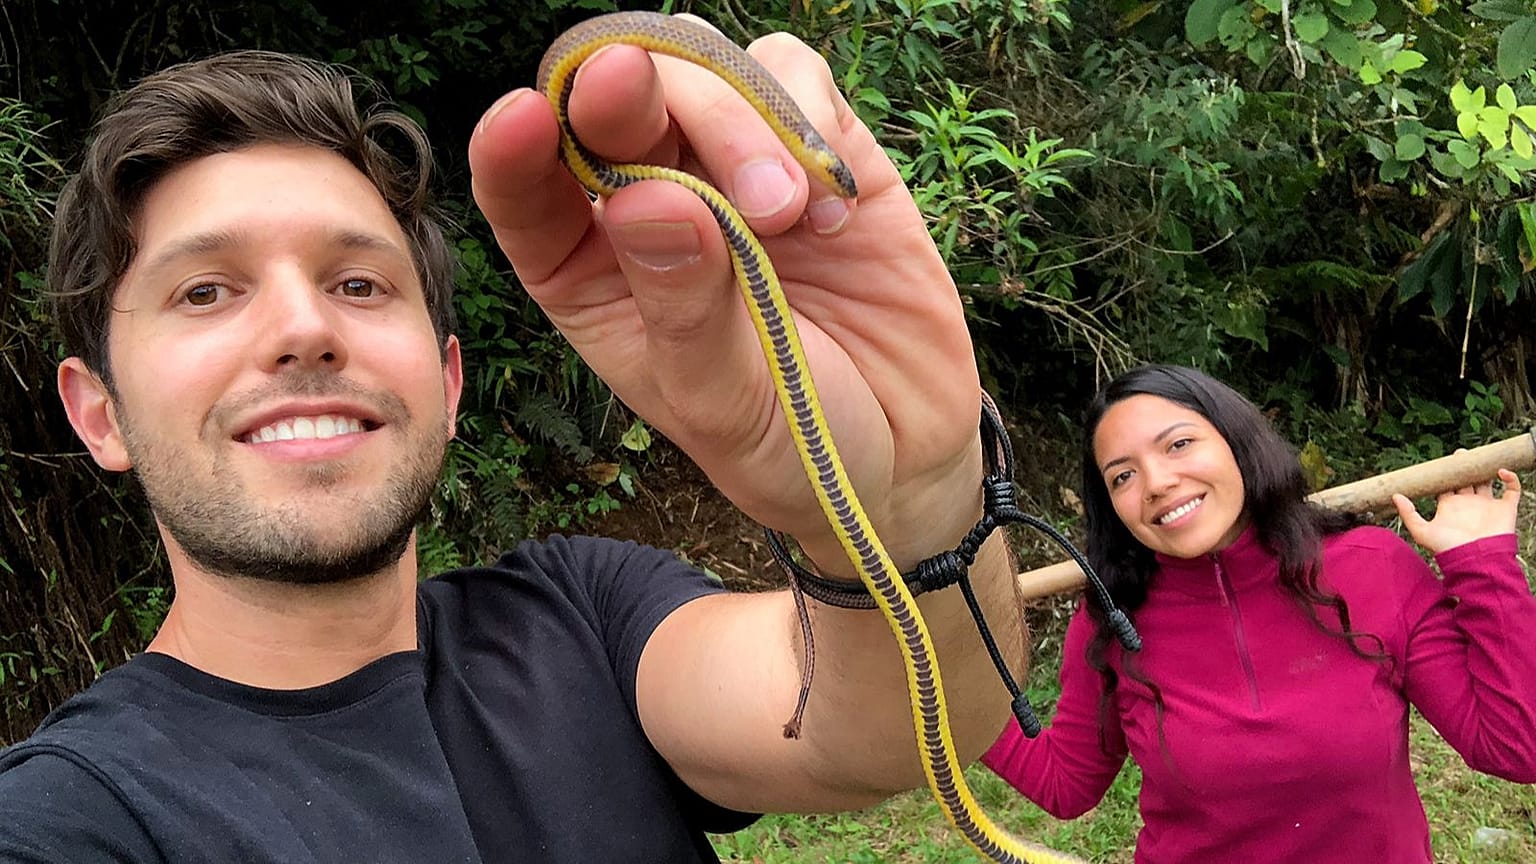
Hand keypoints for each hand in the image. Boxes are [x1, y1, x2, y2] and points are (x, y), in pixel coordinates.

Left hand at [467, 17, 982, 575]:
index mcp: (590, 273)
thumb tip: (645, 200)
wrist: (907, 452)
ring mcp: (732, 165)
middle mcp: (649, 202)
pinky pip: (792, 71)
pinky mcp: (816, 145)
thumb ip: (684, 306)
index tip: (524, 121)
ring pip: (701, 67)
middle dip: (626, 95)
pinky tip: (834, 211)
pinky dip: (808, 119)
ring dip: (732, 121)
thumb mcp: (724, 402)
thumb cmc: (790, 444)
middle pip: (610, 102)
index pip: (525, 193)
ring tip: (782, 217)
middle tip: (642, 97)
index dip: (513, 148)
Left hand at [1392, 467, 1522, 554]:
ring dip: (1484, 469)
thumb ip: (1408, 514)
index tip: (1442, 462)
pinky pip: (1512, 489)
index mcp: (1449, 506)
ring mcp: (1487, 505)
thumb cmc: (1448, 547)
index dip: (1444, 474)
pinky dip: (1511, 478)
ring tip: (1479, 457)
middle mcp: (1468, 503)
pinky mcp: (1505, 508)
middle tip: (1460, 454)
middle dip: (1463, 467)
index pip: (1446, 485)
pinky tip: (1501, 471)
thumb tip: (1395, 495)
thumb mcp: (1422, 531)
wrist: (1476, 558)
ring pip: (1487, 482)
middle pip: (1466, 480)